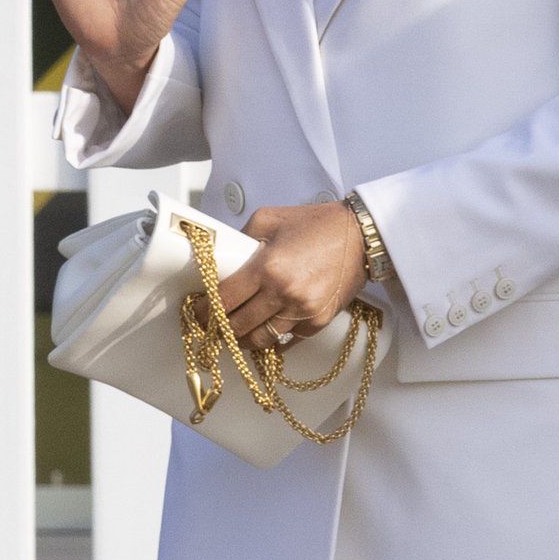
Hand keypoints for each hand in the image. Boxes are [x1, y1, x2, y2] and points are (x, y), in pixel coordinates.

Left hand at [215, 202, 367, 349]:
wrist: (360, 235)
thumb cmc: (317, 223)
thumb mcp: (270, 218)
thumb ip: (242, 237)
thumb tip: (224, 258)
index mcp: (267, 266)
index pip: (224, 300)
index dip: (205, 311)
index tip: (198, 313)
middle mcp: (283, 293)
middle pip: (237, 325)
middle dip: (219, 329)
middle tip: (210, 327)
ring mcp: (302, 312)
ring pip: (260, 340)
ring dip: (242, 339)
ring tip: (234, 334)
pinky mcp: (318, 322)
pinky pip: (286, 341)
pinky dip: (272, 341)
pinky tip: (262, 334)